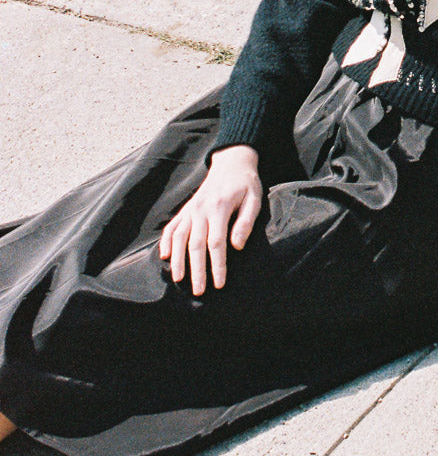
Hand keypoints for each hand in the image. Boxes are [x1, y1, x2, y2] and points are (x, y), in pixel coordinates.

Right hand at [159, 145, 261, 294]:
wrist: (231, 163)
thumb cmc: (246, 184)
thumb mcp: (254, 199)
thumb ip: (246, 222)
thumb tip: (237, 246)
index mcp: (220, 207)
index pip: (217, 242)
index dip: (217, 265)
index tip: (219, 283)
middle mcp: (201, 209)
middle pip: (196, 244)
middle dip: (196, 270)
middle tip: (198, 292)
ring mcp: (191, 209)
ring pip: (179, 237)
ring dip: (177, 260)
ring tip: (179, 280)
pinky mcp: (185, 210)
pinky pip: (172, 227)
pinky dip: (166, 241)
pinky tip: (164, 256)